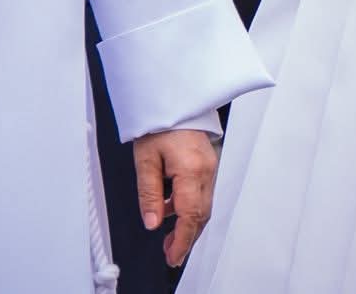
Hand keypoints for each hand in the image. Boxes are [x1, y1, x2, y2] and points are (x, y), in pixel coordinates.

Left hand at [134, 128, 218, 266]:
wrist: (175, 99)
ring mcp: (210, 167)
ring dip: (189, 225)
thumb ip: (149, 194)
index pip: (190, 215)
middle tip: (171, 253)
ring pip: (203, 206)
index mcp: (191, 169)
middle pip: (201, 214)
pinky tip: (172, 211)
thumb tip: (153, 222)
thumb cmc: (160, 123)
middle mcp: (206, 170)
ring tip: (170, 239)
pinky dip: (191, 209)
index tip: (174, 256)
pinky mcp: (207, 164)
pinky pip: (202, 193)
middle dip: (187, 238)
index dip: (183, 240)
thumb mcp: (145, 159)